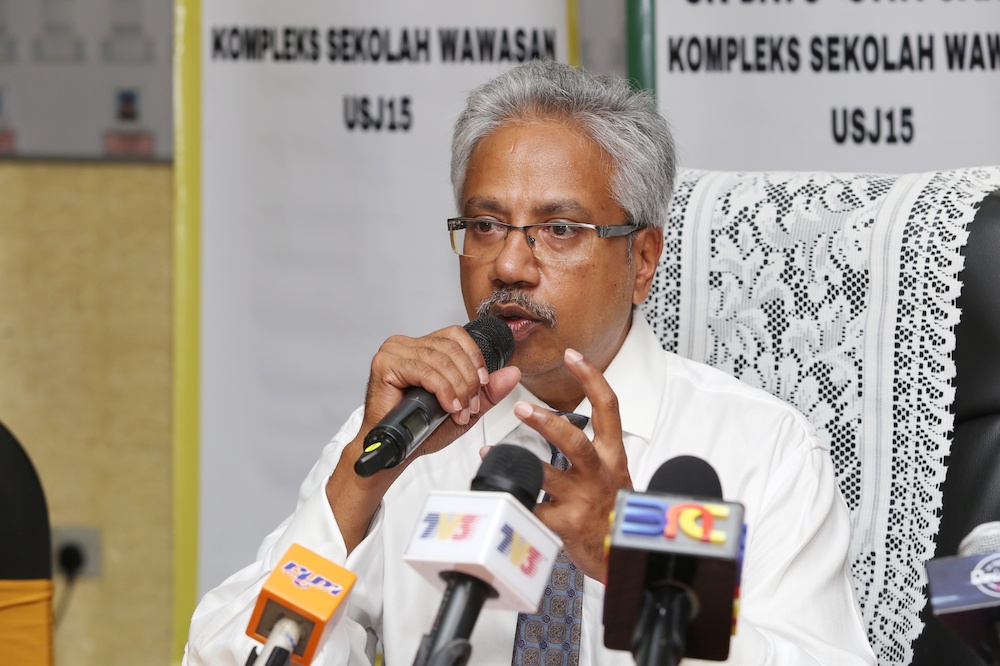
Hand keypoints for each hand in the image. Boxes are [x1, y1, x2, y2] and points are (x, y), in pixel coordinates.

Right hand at [328, 325, 519, 553]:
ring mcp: (393, 352)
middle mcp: (406, 344)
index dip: (474, 358)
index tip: (482, 384)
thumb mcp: (464, 406)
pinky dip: (442, 389)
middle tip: (470, 405)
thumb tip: (513, 373)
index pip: (456, 336)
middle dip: (468, 379)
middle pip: (451, 347)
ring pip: (440, 359)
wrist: (398, 451)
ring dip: (457, 387)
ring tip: (458, 410)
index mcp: (422, 346)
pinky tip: (447, 406)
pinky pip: (424, 370)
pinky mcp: (385, 364)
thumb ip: (488, 390)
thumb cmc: (422, 430)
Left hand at [510, 348, 631, 580]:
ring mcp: (583, 499)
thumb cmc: (612, 508)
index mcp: (612, 454)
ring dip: (517, 460)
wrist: (621, 553)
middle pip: (575, 441)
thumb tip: (559, 421)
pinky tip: (497, 492)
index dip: (591, 378)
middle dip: (547, 422)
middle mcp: (600, 473)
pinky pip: (533, 508)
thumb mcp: (612, 472)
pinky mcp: (566, 524)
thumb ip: (592, 448)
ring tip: (491, 451)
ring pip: (549, 474)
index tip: (572, 355)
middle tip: (521, 407)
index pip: (608, 408)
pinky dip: (514, 499)